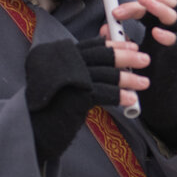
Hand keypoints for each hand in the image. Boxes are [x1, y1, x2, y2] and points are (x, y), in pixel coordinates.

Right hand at [25, 38, 150, 161]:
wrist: (32, 130)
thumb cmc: (49, 106)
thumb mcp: (62, 80)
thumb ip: (80, 68)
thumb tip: (110, 56)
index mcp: (56, 54)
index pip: (91, 47)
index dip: (114, 45)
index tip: (132, 47)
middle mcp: (60, 62)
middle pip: (101, 56)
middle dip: (125, 58)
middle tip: (145, 59)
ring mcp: (67, 78)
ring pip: (106, 74)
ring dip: (128, 79)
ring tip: (144, 83)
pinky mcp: (74, 97)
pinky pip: (104, 93)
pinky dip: (120, 96)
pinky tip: (131, 100)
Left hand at [110, 0, 176, 149]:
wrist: (166, 103)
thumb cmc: (151, 76)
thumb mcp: (134, 55)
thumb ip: (122, 41)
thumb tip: (104, 29)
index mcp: (162, 27)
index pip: (153, 6)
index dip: (135, 5)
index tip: (116, 12)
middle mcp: (175, 31)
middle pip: (170, 4)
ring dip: (162, 9)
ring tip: (147, 4)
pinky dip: (169, 37)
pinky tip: (157, 34)